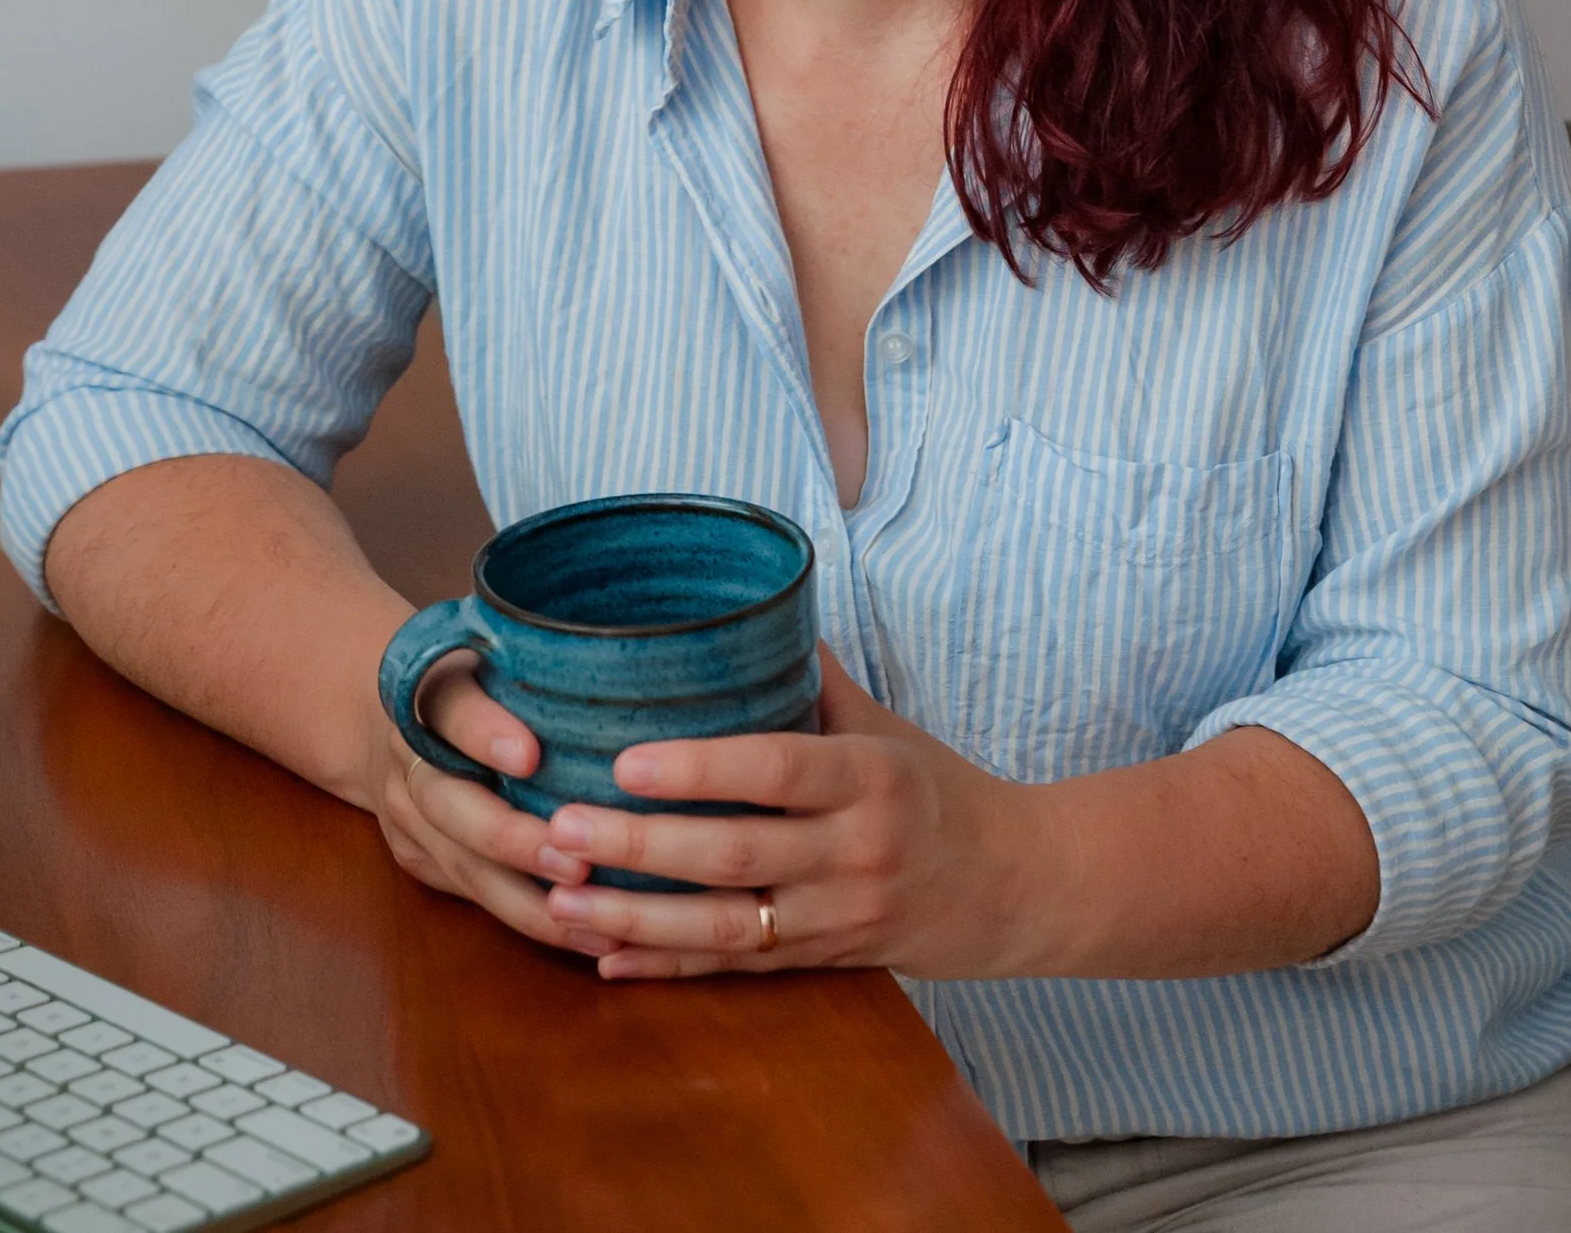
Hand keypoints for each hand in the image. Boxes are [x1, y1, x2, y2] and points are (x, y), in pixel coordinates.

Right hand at [367, 650, 623, 959]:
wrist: (383, 714)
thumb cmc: (475, 672)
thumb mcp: (495, 648)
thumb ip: (547, 660)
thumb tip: (652, 665)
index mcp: (430, 691)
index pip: (452, 708)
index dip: (486, 734)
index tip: (530, 757)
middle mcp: (409, 757)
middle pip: (451, 806)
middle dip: (513, 841)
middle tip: (578, 863)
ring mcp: (406, 817)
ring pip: (462, 867)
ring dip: (530, 903)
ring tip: (598, 922)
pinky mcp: (418, 860)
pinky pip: (472, 897)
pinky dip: (528, 919)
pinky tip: (584, 935)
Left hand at [534, 646, 1047, 979]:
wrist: (1013, 885)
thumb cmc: (937, 789)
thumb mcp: (886, 725)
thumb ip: (814, 676)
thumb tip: (747, 599)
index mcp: (867, 777)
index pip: (775, 769)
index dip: (697, 769)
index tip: (622, 761)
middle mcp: (852, 851)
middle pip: (732, 855)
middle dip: (637, 847)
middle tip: (558, 827)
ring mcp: (837, 916)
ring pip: (725, 927)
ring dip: (635, 917)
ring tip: (561, 897)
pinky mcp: (824, 963)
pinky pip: (735, 970)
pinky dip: (667, 967)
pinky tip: (604, 957)